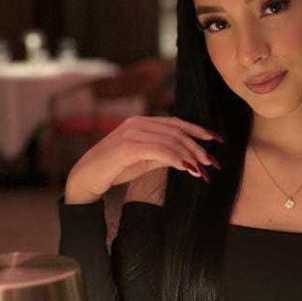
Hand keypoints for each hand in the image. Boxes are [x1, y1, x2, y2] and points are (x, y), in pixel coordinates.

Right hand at [64, 116, 222, 203]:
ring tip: (202, 170)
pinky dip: (176, 159)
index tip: (216, 140)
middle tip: (211, 163)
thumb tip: (189, 156)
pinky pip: (159, 150)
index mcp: (142, 121)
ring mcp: (131, 133)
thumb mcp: (145, 160)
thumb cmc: (115, 169)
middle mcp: (137, 123)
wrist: (85, 178)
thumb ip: (164, 153)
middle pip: (177, 131)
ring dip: (190, 156)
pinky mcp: (127, 147)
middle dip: (197, 147)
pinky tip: (187, 168)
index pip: (176, 122)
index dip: (198, 130)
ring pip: (170, 141)